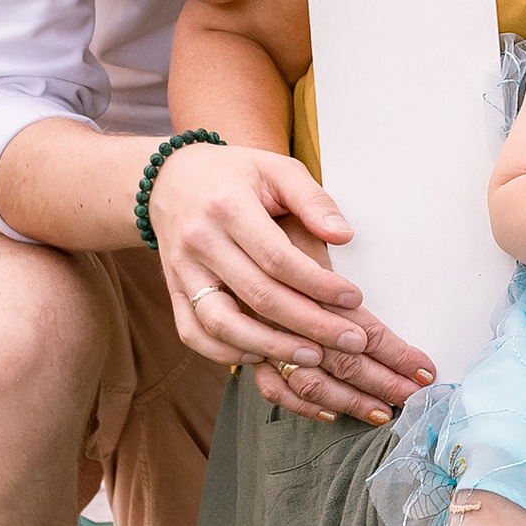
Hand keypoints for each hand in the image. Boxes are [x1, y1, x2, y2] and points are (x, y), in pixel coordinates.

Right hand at [148, 141, 433, 422]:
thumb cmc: (236, 175)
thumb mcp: (277, 169)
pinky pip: (194, 334)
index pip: (278, 257)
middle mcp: (201, 242)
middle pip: (257, 296)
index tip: (354, 299)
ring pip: (221, 323)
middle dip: (309, 324)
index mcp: (229, 206)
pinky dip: (225, 353)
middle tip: (351, 342)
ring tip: (312, 356)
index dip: (319, 284)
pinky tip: (262, 356)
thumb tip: (344, 236)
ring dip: (270, 346)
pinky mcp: (173, 292)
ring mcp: (182, 271)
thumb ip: (313, 200)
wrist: (171, 181)